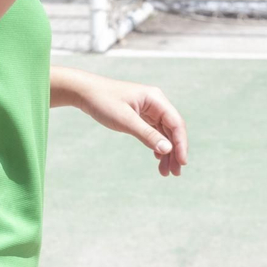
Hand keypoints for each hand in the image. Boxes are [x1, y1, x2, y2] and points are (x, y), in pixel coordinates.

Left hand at [69, 73, 188, 177]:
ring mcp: (149, 109)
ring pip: (164, 133)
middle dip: (175, 151)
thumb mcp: (125, 120)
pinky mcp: (141, 115)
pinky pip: (155, 132)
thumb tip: (168, 149)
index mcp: (155, 99)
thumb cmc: (104, 102)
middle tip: (174, 173)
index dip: (181, 144)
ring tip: (165, 171)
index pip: (176, 123)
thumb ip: (147, 135)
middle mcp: (156, 103)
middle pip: (172, 130)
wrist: (85, 93)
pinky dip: (157, 145)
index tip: (181, 163)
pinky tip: (157, 158)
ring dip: (166, 151)